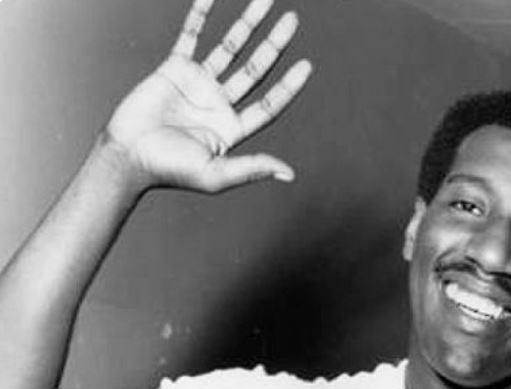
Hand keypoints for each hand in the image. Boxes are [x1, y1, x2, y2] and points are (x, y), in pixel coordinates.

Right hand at [105, 0, 311, 191]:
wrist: (127, 155)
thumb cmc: (170, 171)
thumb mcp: (216, 175)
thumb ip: (252, 169)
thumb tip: (289, 174)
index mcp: (233, 128)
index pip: (270, 103)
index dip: (289, 86)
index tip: (307, 65)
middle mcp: (220, 103)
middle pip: (256, 69)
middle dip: (274, 44)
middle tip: (292, 20)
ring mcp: (198, 84)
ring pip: (229, 47)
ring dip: (248, 24)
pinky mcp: (174, 68)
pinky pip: (191, 35)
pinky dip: (201, 15)